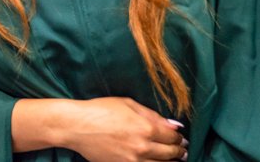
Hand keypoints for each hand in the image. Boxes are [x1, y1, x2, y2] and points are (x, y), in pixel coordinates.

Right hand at [58, 97, 186, 161]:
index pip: (172, 136)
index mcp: (145, 127)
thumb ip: (152, 115)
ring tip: (175, 160)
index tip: (180, 138)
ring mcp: (133, 160)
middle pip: (171, 153)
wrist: (76, 126)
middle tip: (182, 150)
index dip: (179, 137)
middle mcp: (142, 146)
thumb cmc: (100, 109)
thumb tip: (173, 125)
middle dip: (179, 151)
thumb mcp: (127, 104)